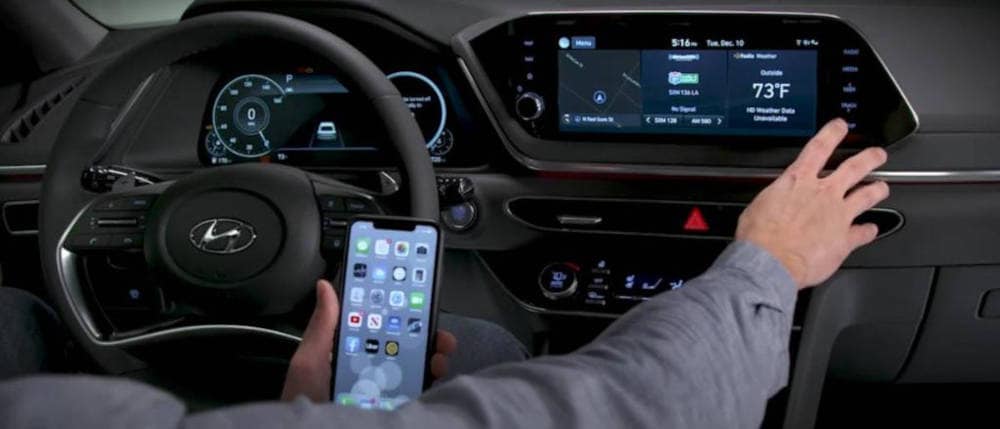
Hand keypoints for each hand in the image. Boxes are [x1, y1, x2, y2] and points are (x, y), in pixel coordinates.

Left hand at [280, 279, 457, 401]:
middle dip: (424, 334)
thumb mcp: (309, 360)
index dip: (398, 312)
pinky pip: (415, 390)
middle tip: (435, 330)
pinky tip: (432, 373)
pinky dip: (430, 380)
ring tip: (437, 355)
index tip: (414, 300)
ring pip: (415, 366)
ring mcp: (383, 389)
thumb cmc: (304, 400)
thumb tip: (325, 287)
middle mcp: (370, 368)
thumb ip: (322, 325)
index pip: (378, 325)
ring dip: (432, 356)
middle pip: (403, 344)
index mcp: (350, 352)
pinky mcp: (392, 407)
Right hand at [736, 119, 889, 288]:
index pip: (820, 148)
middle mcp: (823, 194)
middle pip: (854, 168)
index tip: (840, 126)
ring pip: (867, 195)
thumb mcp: (759, 206)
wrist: (770, 261)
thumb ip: (775, 198)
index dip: (832, 133)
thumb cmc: (760, 236)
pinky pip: (863, 233)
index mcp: (799, 182)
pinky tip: (871, 230)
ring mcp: (838, 215)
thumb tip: (775, 199)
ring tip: (882, 187)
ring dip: (878, 189)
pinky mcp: (845, 239)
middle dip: (869, 158)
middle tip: (877, 154)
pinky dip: (869, 231)